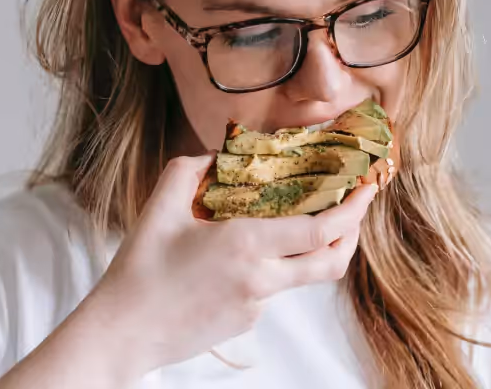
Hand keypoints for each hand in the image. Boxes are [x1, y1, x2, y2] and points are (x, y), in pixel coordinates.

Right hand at [86, 153, 378, 374]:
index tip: (367, 189)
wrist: (123, 333)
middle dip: (351, 234)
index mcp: (246, 246)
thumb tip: (218, 156)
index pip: (319, 230)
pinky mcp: (247, 321)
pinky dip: (269, 267)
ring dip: (310, 249)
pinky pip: (270, 289)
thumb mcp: (160, 207)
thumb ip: (190, 169)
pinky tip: (239, 258)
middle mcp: (261, 279)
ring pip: (300, 275)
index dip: (352, 210)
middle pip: (330, 262)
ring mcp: (257, 305)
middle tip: (354, 208)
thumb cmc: (138, 271)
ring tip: (301, 222)